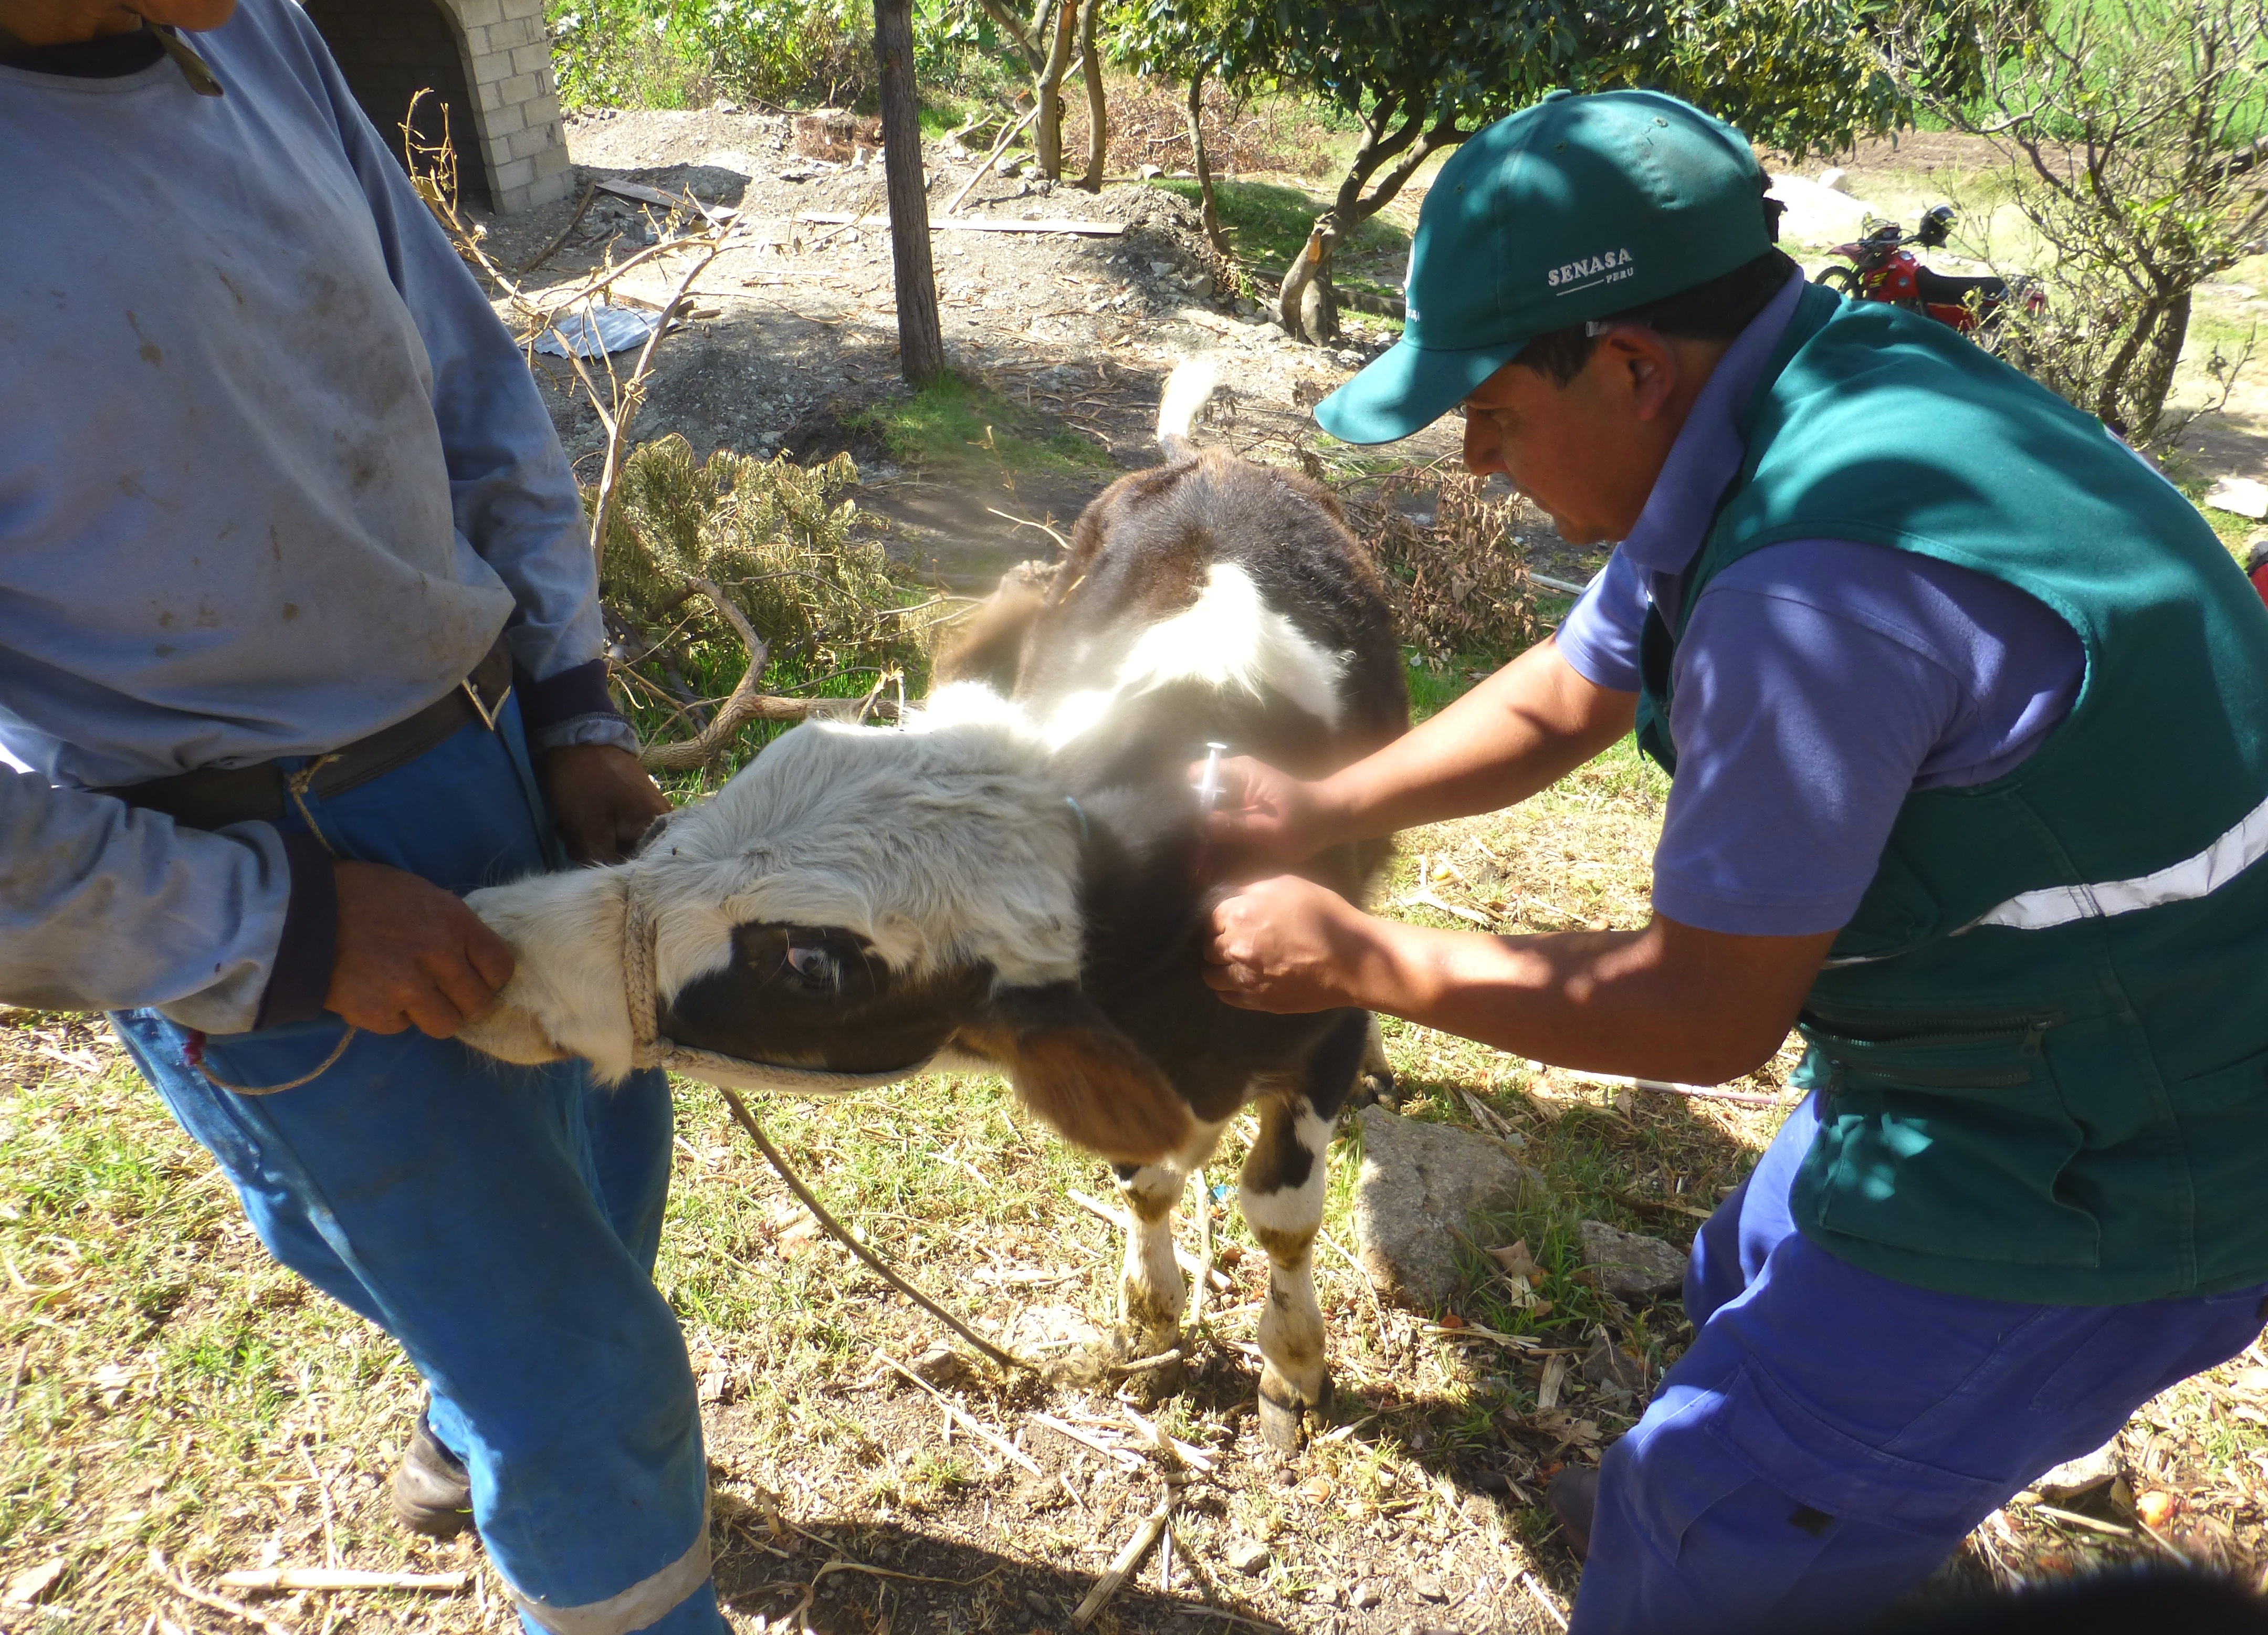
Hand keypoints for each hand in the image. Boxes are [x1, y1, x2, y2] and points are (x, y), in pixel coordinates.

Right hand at [327, 861, 516, 1036]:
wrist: (299, 911)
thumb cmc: (362, 894)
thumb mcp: (420, 894)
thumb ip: (450, 925)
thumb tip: (471, 954)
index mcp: (454, 922)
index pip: (500, 968)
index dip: (490, 978)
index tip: (476, 978)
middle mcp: (439, 957)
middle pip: (477, 1003)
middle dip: (464, 1002)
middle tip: (444, 994)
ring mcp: (409, 988)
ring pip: (445, 1024)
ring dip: (431, 1015)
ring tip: (410, 997)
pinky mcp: (377, 1012)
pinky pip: (401, 1027)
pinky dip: (391, 1016)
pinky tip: (375, 993)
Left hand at [540, 744, 671, 864]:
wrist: (576, 735)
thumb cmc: (584, 782)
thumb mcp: (587, 828)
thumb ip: (601, 861)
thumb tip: (609, 885)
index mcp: (658, 826)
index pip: (644, 868)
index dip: (615, 875)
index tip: (591, 871)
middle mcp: (661, 820)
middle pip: (632, 856)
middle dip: (601, 855)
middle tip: (574, 844)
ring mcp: (646, 810)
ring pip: (620, 843)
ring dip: (595, 843)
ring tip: (571, 830)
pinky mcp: (631, 804)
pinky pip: (616, 829)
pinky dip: (596, 830)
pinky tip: (576, 822)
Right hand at [1193, 756, 1338, 865]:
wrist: (1329, 819)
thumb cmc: (1306, 821)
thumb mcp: (1271, 829)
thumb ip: (1236, 826)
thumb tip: (1200, 827)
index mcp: (1240, 772)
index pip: (1197, 776)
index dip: (1184, 800)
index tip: (1179, 828)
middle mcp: (1232, 775)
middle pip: (1195, 792)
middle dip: (1187, 820)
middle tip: (1181, 850)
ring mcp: (1233, 789)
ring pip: (1202, 807)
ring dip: (1197, 830)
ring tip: (1190, 857)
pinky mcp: (1237, 803)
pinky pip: (1215, 815)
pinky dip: (1210, 833)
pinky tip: (1204, 855)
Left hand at [1202, 874, 1381, 1012]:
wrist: (1352, 959)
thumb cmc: (1325, 916)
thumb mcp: (1287, 885)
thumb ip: (1252, 889)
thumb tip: (1233, 895)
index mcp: (1239, 915)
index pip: (1211, 919)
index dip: (1221, 920)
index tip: (1232, 922)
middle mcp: (1235, 948)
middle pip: (1209, 948)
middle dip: (1218, 943)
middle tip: (1234, 941)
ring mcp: (1246, 978)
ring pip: (1212, 975)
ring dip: (1219, 968)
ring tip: (1232, 964)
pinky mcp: (1258, 1001)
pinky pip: (1227, 997)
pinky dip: (1228, 988)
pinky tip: (1239, 981)